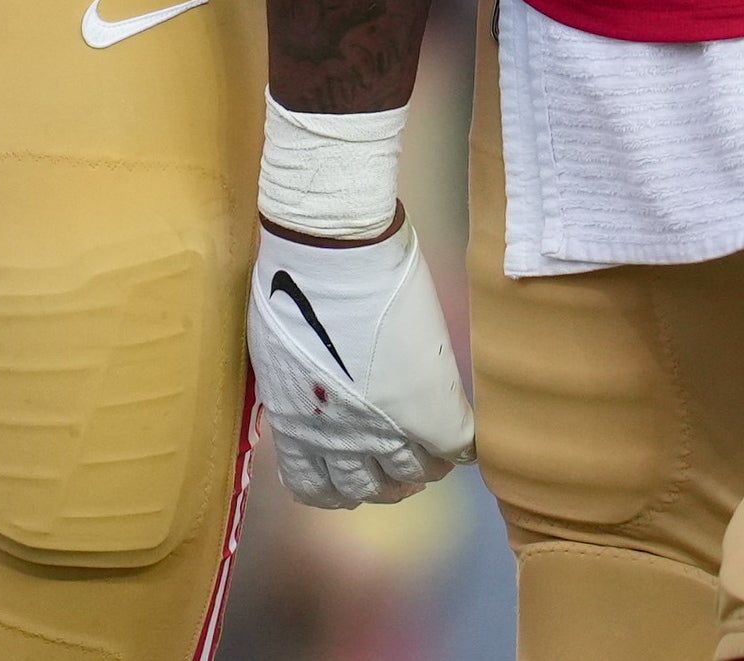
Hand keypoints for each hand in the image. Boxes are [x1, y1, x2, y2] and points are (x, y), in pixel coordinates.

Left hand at [247, 217, 474, 506]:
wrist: (333, 254)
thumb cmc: (292, 283)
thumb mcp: (280, 353)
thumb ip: (299, 386)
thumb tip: (315, 391)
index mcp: (295, 425)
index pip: (315, 488)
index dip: (337, 485)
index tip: (352, 469)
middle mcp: (337, 441)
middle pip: (369, 488)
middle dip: (384, 479)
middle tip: (399, 460)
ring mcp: (386, 428)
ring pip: (413, 474)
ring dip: (423, 464)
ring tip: (431, 446)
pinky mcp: (429, 409)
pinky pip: (458, 449)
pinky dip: (463, 446)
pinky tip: (462, 433)